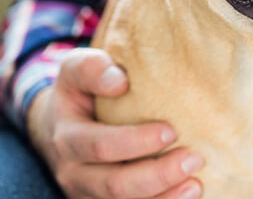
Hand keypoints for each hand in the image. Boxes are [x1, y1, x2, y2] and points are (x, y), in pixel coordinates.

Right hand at [27, 48, 203, 198]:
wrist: (57, 125)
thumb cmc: (80, 91)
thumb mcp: (76, 70)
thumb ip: (93, 68)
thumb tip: (119, 80)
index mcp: (68, 136)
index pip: (99, 144)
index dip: (134, 142)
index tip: (171, 131)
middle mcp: (73, 170)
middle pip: (114, 183)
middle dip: (156, 175)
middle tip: (193, 158)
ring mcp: (86, 192)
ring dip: (163, 197)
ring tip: (195, 183)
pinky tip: (187, 194)